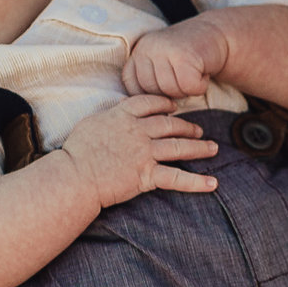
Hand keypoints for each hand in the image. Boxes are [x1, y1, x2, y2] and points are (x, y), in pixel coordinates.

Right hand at [58, 93, 218, 207]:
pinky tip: (212, 183)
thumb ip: (110, 115)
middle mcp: (138, 130)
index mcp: (123, 115)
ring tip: (212, 148)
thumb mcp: (91, 122)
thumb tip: (119, 109)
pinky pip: (177, 178)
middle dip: (187, 126)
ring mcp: (145, 152)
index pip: (151, 103)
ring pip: (179, 147)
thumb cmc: (76, 151)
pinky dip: (196, 182)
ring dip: (199, 147)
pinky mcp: (147, 175)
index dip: (166, 104)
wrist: (74, 176)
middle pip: (170, 124)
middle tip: (199, 129)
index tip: (174, 108)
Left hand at [123, 18, 231, 101]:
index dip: (152, 95)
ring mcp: (165, 50)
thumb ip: (148, 80)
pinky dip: (200, 86)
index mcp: (138, 52)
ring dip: (187, 90)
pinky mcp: (184, 55)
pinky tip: (202, 72)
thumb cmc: (188, 57)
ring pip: (171, 91)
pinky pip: (189, 87)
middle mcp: (147, 48)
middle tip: (184, 77)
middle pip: (152, 92)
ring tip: (193, 73)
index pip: (134, 88)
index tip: (168, 85)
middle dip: (172, 93)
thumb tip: (143, 112)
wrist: (216, 33)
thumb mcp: (161, 64)